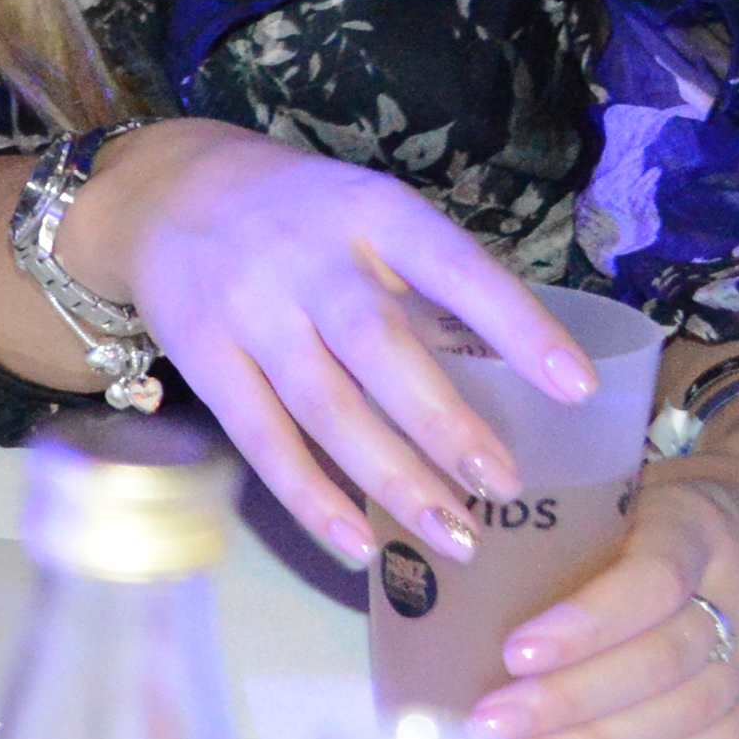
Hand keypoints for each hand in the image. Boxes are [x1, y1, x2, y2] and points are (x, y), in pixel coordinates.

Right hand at [69, 122, 584, 571]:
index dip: (516, 328)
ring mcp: (248, 312)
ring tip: (456, 538)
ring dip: (393, 480)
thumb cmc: (299, 216)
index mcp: (369, 213)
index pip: (454, 269)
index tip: (577, 390)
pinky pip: (262, 439)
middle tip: (503, 489)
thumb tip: (520, 374)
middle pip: (380, 351)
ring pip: (326, 408)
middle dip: (446, 426)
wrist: (161, 194)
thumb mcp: (368, 214)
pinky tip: (359, 544)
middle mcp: (305, 260)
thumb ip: (428, 284)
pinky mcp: (204, 358)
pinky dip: (311, 498)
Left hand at [475, 417, 738, 738]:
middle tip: (489, 725)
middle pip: (661, 660)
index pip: (651, 581)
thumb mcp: (635, 489)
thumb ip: (567, 523)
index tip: (513, 653)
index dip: (585, 624)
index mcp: (702, 527)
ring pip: (686, 713)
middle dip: (569, 700)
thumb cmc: (682, 511)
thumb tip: (445, 567)